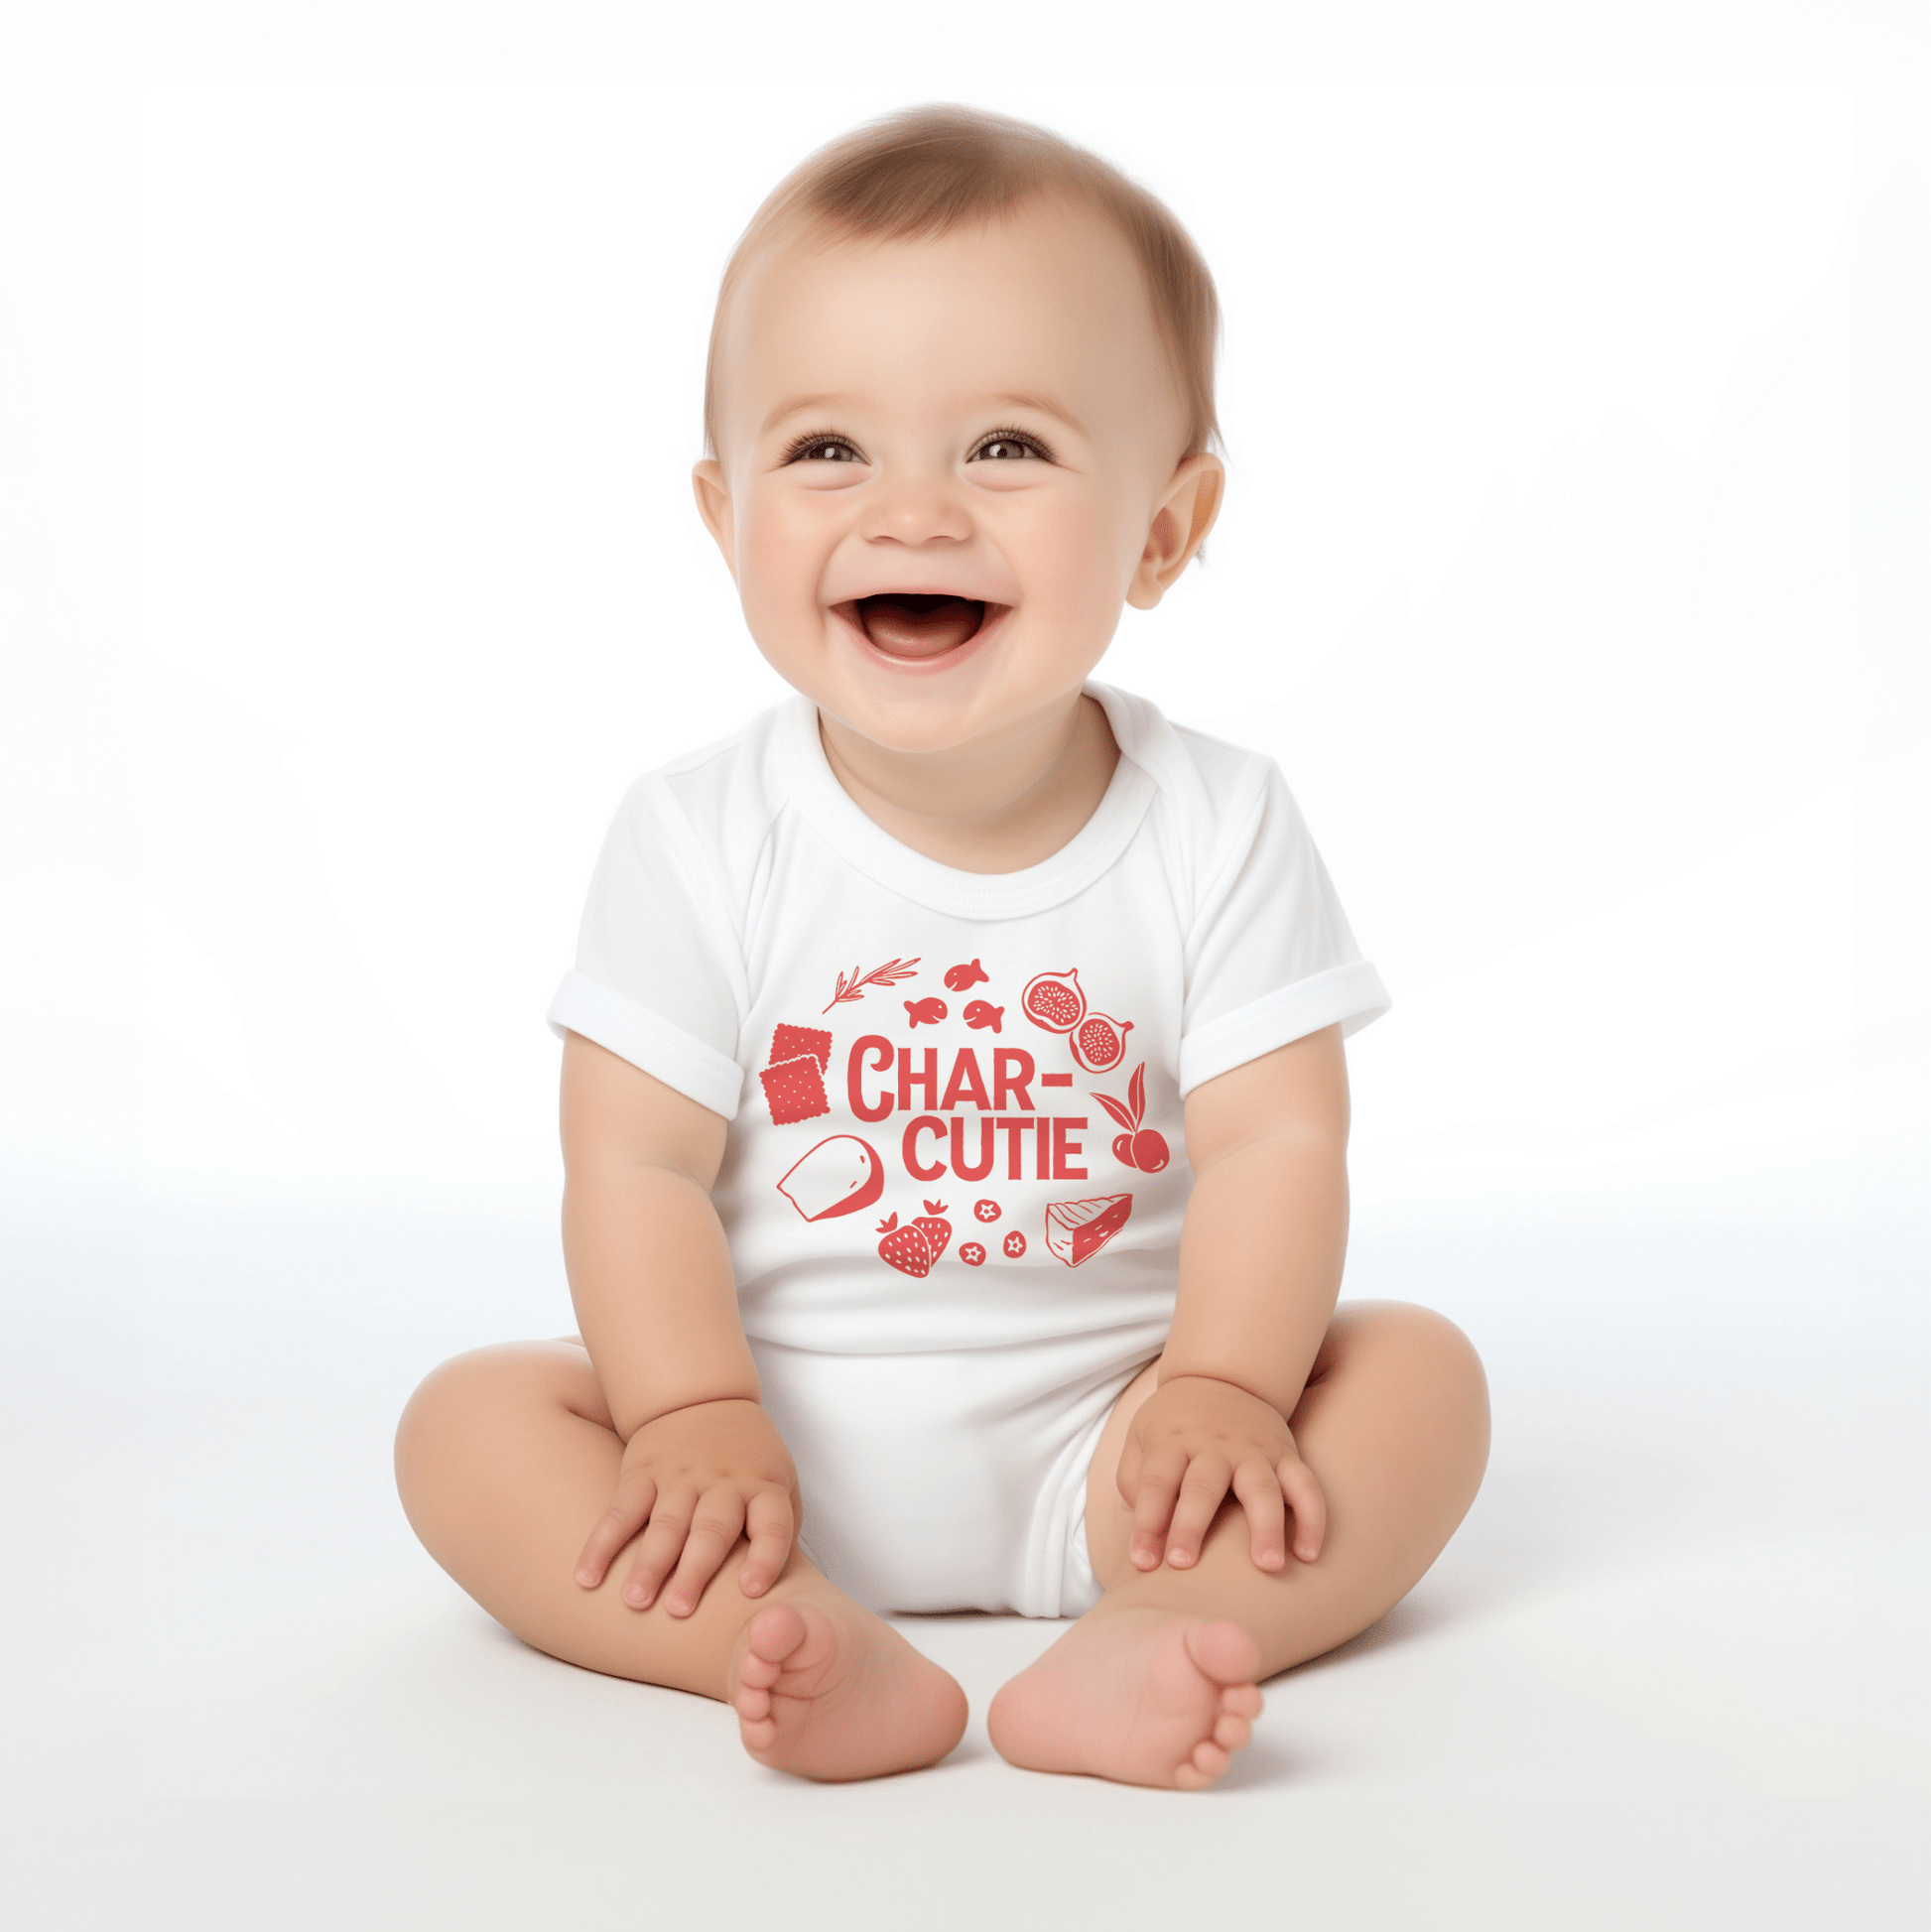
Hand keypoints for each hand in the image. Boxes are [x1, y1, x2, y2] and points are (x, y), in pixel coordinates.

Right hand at [572, 1397, 800, 1615]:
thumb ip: (781, 1529)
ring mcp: (680, 1478)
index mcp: (762, 1486)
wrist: (700, 1397)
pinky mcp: (642, 1473)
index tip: (753, 1590)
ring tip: (635, 1601)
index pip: (772, 1524)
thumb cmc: (746, 1456)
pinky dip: (602, 1544)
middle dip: (695, 1571)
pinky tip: (587, 1576)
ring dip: (649, 1564)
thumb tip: (778, 1588)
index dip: (765, 1557)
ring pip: (664, 1524)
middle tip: (679, 1610)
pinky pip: (620, 1511)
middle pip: (712, 1529)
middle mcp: (722, 1484)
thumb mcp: (780, 1479)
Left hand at [1117, 1374, 1326, 1573]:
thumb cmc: (1175, 1425)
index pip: (1156, 1481)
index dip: (1147, 1521)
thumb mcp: (1141, 1438)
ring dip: (1266, 1527)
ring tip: (1268, 1567)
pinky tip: (1308, 1554)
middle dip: (1192, 1526)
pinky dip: (1312, 1519)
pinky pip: (1306, 1487)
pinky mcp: (1286, 1456)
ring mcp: (1253, 1451)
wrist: (1221, 1377)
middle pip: (1202, 1486)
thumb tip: (1145, 1532)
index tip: (1143, 1562)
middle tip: (1182, 1565)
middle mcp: (1213, 1446)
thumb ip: (1134, 1483)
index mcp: (1173, 1440)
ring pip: (1262, 1488)